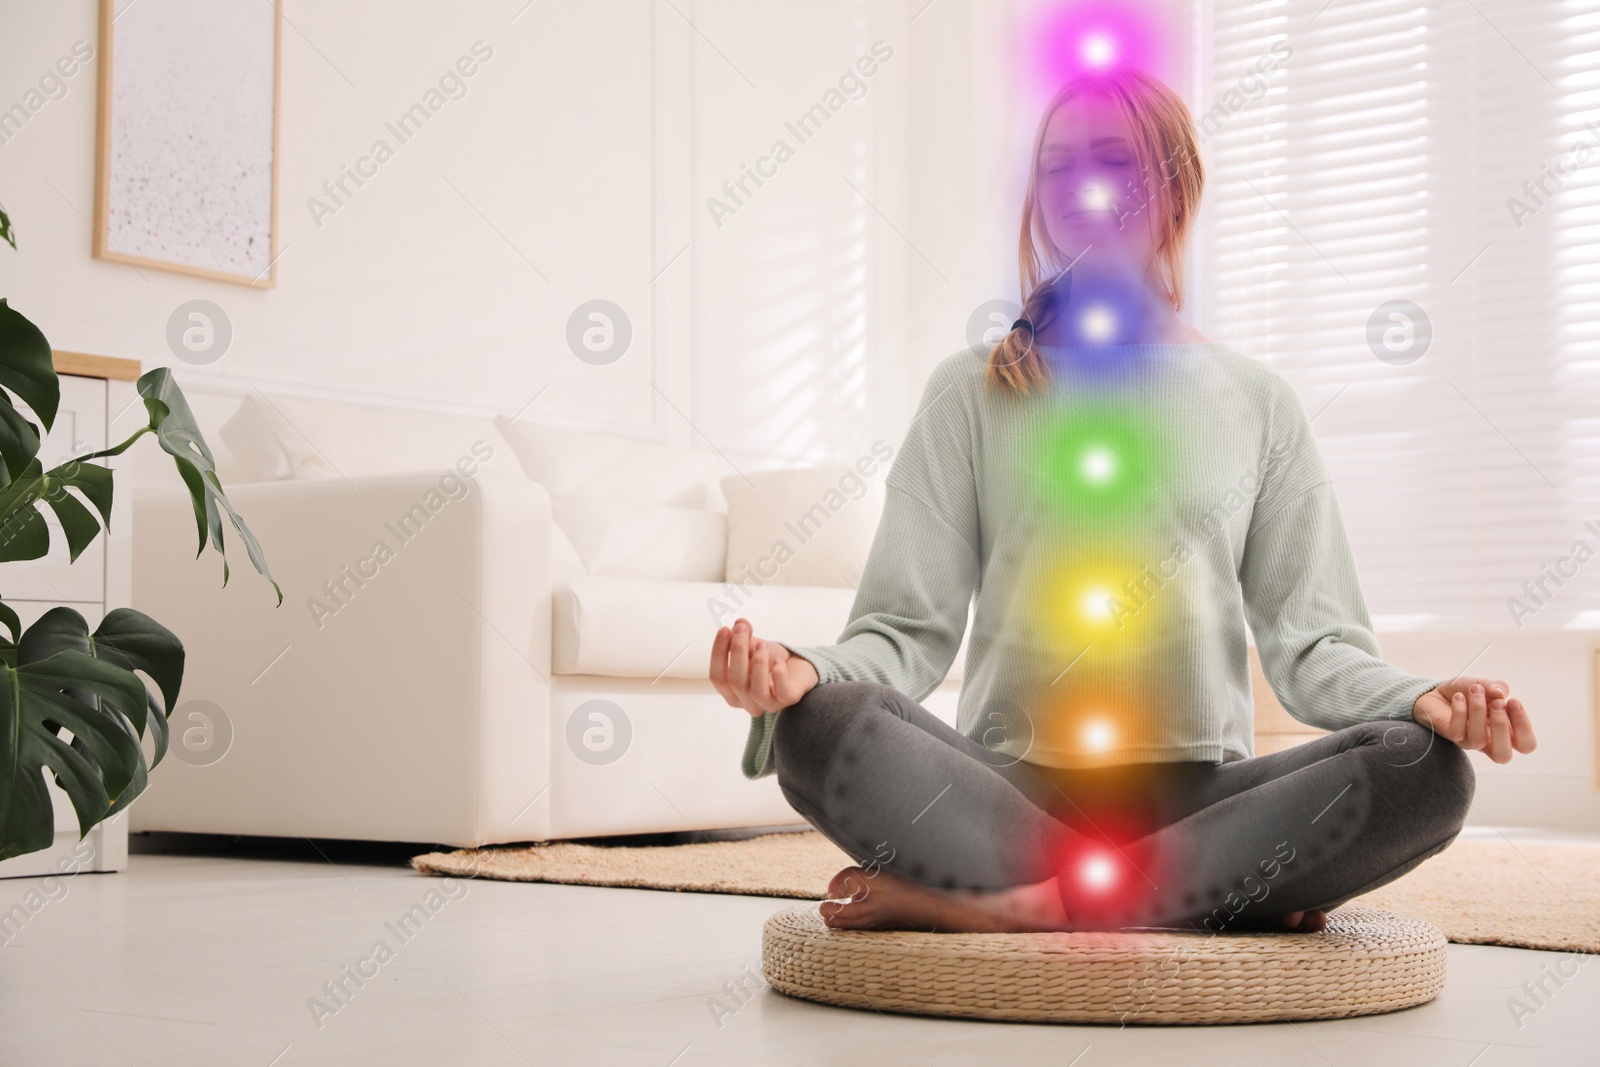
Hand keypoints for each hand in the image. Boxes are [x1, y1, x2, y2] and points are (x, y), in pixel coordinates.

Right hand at [709, 618, 818, 716]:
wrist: (798, 667)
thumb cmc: (770, 660)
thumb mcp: (753, 646)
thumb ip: (744, 637)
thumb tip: (740, 623)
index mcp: (731, 691)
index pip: (717, 677)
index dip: (718, 653)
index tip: (724, 629)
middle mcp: (746, 702)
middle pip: (735, 682)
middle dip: (737, 651)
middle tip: (742, 629)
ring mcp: (767, 704)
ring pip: (757, 691)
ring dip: (758, 663)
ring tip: (764, 644)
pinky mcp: (788, 701)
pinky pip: (783, 692)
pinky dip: (779, 674)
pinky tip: (779, 661)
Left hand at [1412, 677, 1535, 763]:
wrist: (1437, 692)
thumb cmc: (1467, 693)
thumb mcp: (1486, 685)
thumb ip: (1497, 688)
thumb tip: (1499, 693)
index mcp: (1506, 732)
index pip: (1526, 744)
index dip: (1524, 727)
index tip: (1513, 701)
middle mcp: (1489, 741)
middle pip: (1503, 756)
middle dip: (1502, 727)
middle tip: (1497, 703)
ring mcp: (1468, 741)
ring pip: (1478, 740)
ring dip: (1478, 711)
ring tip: (1475, 690)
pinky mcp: (1450, 736)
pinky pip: (1456, 732)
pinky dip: (1459, 711)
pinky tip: (1458, 697)